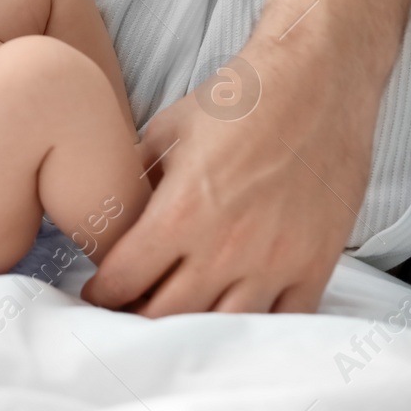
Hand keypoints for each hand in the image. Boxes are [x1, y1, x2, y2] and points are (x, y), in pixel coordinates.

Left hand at [82, 40, 372, 314]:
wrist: (315, 85)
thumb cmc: (237, 102)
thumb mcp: (165, 133)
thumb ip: (133, 180)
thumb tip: (103, 209)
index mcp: (182, 212)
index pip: (126, 277)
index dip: (103, 290)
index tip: (96, 290)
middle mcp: (226, 246)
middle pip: (167, 313)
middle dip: (137, 314)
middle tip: (125, 308)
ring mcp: (274, 261)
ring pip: (220, 325)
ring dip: (190, 325)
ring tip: (172, 313)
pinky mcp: (314, 264)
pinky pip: (280, 321)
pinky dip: (250, 325)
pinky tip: (230, 312)